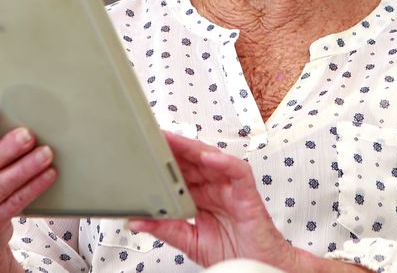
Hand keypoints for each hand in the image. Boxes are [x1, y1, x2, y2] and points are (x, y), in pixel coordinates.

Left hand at [128, 132, 300, 268]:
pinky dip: (225, 163)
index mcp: (201, 197)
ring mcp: (231, 189)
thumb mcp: (190, 241)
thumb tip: (138, 222)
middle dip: (175, 148)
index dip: (164, 160)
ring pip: (214, 159)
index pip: (181, 172)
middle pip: (194, 160)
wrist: (257, 267)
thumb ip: (166, 230)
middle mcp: (216, 189)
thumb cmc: (232, 253)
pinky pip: (238, 172)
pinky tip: (209, 158)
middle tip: (154, 136)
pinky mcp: (248, 194)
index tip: (143, 151)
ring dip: (194, 149)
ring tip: (175, 141)